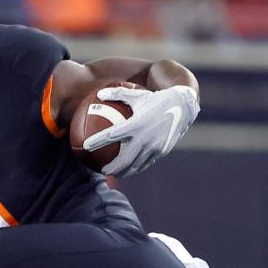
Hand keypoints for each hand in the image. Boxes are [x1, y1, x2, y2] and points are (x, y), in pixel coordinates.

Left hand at [82, 84, 199, 176]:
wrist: (182, 106)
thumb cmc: (156, 98)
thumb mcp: (136, 94)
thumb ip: (117, 93)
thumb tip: (99, 94)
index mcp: (136, 124)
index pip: (111, 135)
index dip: (97, 141)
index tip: (85, 146)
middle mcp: (145, 138)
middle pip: (124, 159)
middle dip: (111, 168)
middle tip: (101, 171)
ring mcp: (154, 146)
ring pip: (136, 165)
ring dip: (124, 171)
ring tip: (115, 174)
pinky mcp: (161, 151)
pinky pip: (146, 162)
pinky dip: (137, 167)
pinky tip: (130, 169)